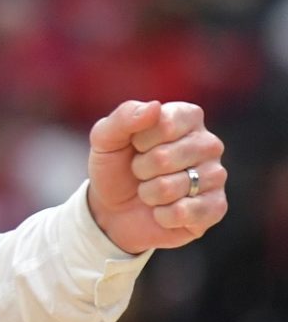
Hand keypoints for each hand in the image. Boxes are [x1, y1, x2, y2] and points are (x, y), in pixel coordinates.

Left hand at [86, 100, 226, 254]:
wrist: (114, 210)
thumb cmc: (115, 167)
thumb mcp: (106, 139)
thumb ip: (124, 117)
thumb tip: (154, 106)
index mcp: (187, 117)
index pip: (164, 123)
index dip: (138, 140)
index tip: (136, 146)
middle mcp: (209, 144)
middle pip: (165, 157)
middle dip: (140, 170)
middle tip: (141, 172)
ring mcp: (216, 176)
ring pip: (171, 187)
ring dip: (149, 193)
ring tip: (151, 190)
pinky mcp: (216, 207)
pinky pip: (183, 212)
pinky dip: (161, 215)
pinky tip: (163, 210)